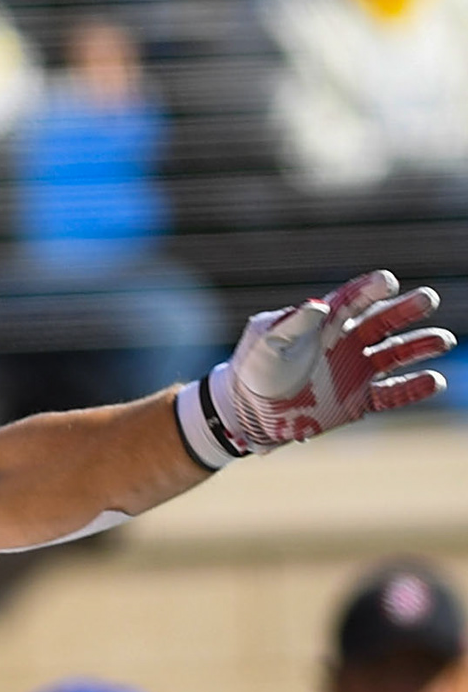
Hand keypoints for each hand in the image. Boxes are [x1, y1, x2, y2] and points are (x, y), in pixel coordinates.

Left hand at [179, 271, 453, 466]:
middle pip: (384, 321)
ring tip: (443, 340)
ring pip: (396, 354)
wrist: (247, 410)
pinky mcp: (359, 400)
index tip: (389, 281)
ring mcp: (356, 370)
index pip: (355, 299)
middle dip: (407, 310)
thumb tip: (317, 305)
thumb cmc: (253, 368)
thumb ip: (292, 323)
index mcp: (326, 321)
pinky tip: (435, 380)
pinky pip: (393, 393)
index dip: (372, 288)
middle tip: (428, 299)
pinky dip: (414, 387)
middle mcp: (347, 342)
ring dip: (420, 346)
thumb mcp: (266, 341)